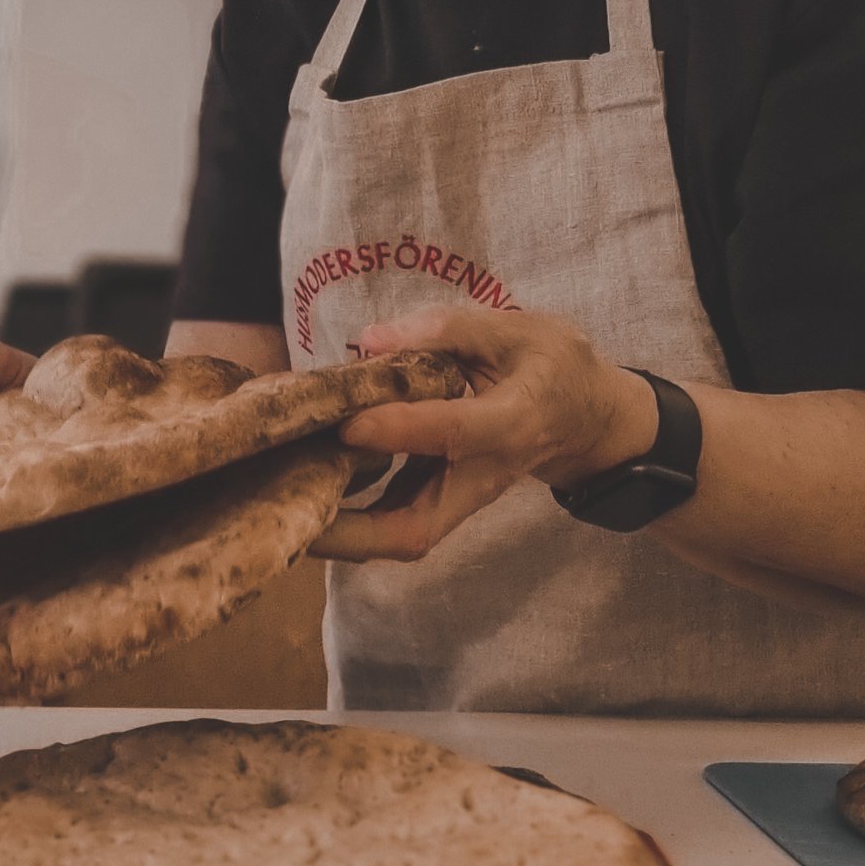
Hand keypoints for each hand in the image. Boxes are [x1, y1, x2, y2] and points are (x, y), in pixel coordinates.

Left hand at [318, 305, 657, 564]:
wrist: (588, 418)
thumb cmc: (552, 364)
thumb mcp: (515, 328)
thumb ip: (445, 329)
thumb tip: (369, 341)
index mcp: (513, 421)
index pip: (453, 433)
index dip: (400, 431)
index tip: (346, 421)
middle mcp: (484, 476)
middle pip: (416, 528)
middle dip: (349, 531)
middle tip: (284, 506)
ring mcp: (464, 501)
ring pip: (401, 538)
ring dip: (339, 532)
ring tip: (276, 503)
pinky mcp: (446, 505)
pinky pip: (395, 524)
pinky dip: (349, 518)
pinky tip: (301, 489)